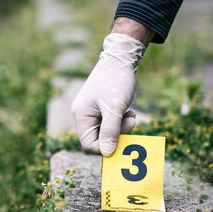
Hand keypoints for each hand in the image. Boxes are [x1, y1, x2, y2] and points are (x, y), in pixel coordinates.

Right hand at [71, 33, 145, 155]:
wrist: (121, 58)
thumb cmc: (116, 81)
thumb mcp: (115, 109)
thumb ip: (111, 132)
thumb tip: (107, 153)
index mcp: (81, 115)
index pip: (89, 143)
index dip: (105, 146)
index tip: (123, 140)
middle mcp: (82, 114)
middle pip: (98, 137)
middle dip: (117, 134)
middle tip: (131, 122)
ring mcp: (91, 110)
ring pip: (106, 130)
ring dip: (121, 126)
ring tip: (132, 114)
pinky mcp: (99, 106)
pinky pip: (109, 121)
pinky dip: (121, 119)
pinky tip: (129, 111)